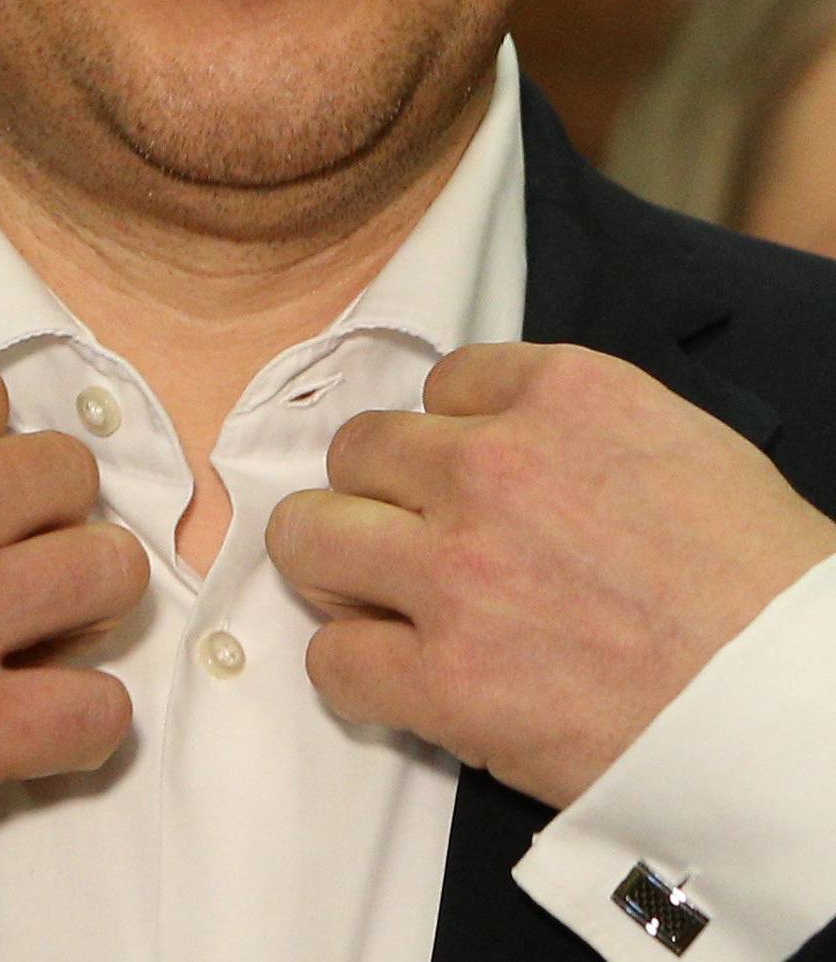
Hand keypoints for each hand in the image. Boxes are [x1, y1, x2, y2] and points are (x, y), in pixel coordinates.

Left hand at [265, 342, 835, 806]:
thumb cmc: (767, 589)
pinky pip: (335, 659)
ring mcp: (458, 573)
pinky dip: (355, 673)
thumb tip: (502, 437)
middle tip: (406, 537)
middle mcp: (491, 466)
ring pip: (311, 536)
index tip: (470, 479)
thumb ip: (572, 426)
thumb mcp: (678, 443)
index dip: (452, 437)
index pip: (444, 383)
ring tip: (372, 597)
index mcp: (560, 395)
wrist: (802, 713)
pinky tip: (397, 681)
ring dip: (335, 566)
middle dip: (375, 493)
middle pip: (357, 450)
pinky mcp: (447, 680)